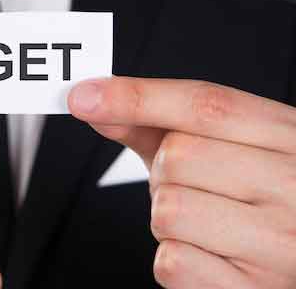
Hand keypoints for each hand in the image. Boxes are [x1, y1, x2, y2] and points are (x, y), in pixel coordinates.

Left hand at [68, 77, 295, 287]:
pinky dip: (175, 259)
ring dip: (166, 217)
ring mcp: (281, 241)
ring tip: (203, 221)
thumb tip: (95, 101)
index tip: (84, 97)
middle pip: (178, 156)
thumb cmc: (255, 194)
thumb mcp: (220, 147)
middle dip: (164, 172)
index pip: (207, 105)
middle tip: (193, 186)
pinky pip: (172, 261)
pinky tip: (209, 254)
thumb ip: (156, 123)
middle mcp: (295, 184)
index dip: (137, 97)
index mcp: (287, 137)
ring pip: (168, 210)